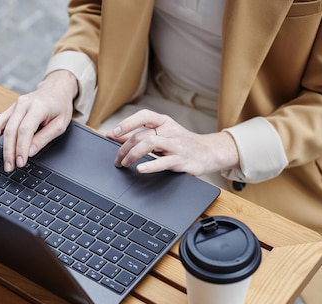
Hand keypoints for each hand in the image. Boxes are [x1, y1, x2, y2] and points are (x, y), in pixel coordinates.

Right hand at [0, 70, 77, 171]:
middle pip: (10, 130)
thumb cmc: (60, 107)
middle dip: (8, 151)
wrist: (55, 89)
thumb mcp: (60, 124)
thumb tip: (29, 152)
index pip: (25, 130)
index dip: (21, 148)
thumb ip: (44, 137)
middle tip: (8, 167)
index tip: (20, 163)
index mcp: (38, 107)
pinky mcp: (8, 111)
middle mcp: (22, 104)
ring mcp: (13, 107)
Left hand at [106, 109, 239, 176]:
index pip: (144, 115)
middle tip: (117, 159)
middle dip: (124, 148)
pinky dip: (150, 165)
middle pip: (142, 135)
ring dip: (133, 154)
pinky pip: (163, 162)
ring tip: (125, 163)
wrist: (208, 153)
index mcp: (164, 121)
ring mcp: (176, 145)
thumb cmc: (180, 143)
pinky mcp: (181, 160)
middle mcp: (170, 130)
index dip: (127, 123)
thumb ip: (138, 135)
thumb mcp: (160, 135)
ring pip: (150, 143)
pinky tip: (140, 169)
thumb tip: (113, 135)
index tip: (114, 133)